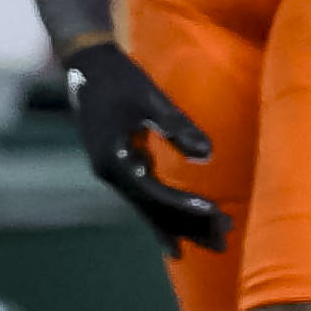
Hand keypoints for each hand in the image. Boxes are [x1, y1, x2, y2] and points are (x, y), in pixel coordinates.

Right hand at [60, 39, 228, 250]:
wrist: (87, 66)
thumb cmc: (120, 79)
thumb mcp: (150, 98)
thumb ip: (177, 126)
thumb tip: (207, 156)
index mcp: (113, 158)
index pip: (153, 192)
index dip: (184, 205)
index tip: (213, 212)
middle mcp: (111, 173)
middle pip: (153, 209)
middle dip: (187, 227)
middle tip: (223, 244)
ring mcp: (113, 172)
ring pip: (149, 207)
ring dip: (180, 224)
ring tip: (214, 241)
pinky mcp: (119, 167)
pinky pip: (144, 196)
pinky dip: (165, 212)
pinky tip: (181, 228)